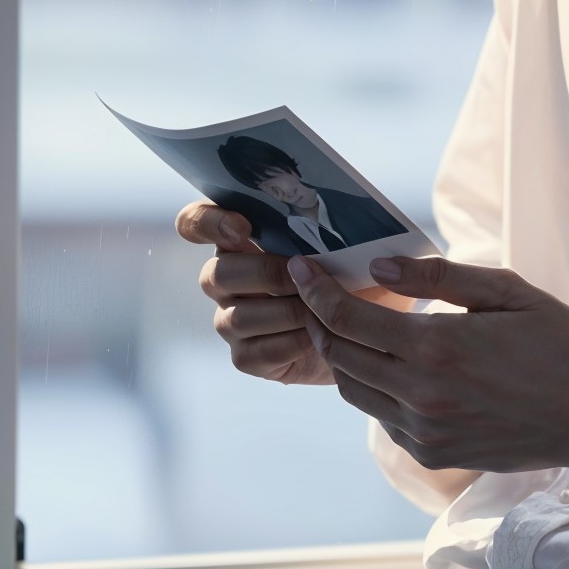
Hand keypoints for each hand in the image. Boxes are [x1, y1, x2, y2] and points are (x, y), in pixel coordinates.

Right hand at [175, 199, 417, 385]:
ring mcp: (233, 319)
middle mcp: (228, 278)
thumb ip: (329, 223)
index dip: (207, 223)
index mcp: (241, 239)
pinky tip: (315, 337)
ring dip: (282, 312)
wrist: (373, 328)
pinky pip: (252, 352)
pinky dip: (287, 344)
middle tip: (302, 273)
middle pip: (215, 274)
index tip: (243, 227)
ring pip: (235, 317)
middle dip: (264, 274)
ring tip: (320, 309)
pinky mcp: (247, 356)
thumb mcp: (351, 241)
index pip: (196, 223)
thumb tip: (333, 212)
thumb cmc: (356, 273)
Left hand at [287, 252, 568, 477]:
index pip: (350, 319)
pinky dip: (373, 386)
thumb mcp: (506, 291)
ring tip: (346, 323)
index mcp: (438, 350)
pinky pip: (382, 417)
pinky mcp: (432, 455)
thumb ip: (439, 279)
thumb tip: (379, 268)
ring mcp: (424, 433)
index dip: (318, 291)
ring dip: (342, 356)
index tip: (302, 268)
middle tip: (316, 291)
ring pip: (355, 391)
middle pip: (341, 357)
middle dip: (320, 319)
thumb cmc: (558, 341)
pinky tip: (389, 361)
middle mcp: (421, 397)